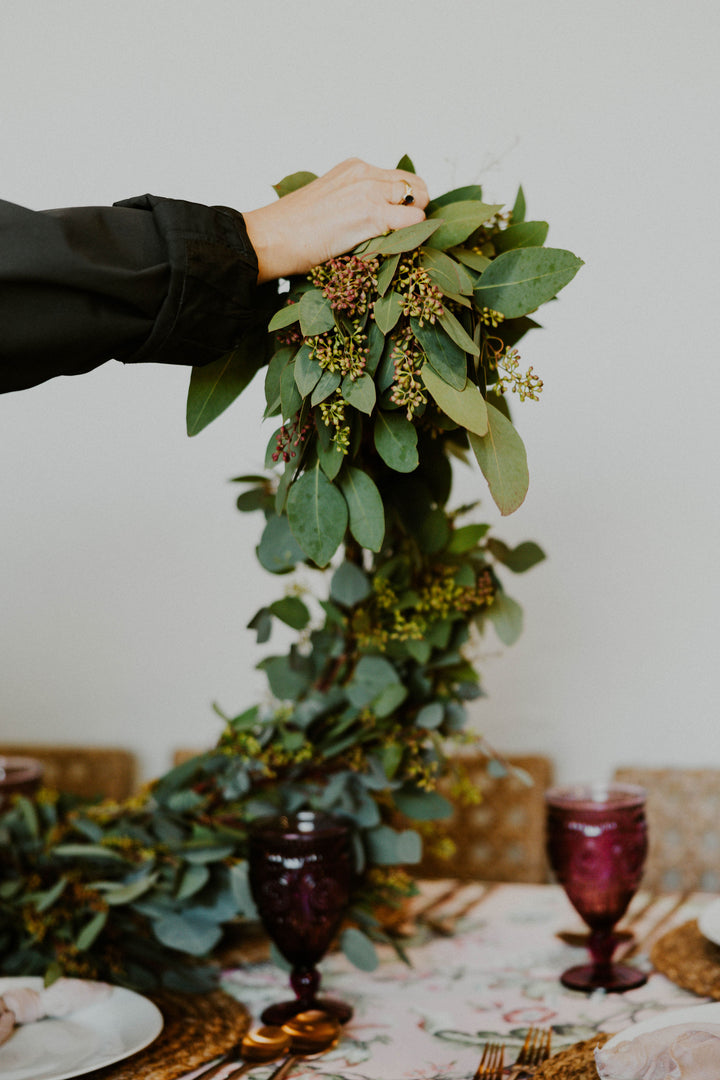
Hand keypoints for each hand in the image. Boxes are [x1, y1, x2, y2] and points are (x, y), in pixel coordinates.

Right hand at [243, 158, 428, 282]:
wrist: (271, 238)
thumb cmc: (292, 230)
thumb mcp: (329, 201)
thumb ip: (354, 201)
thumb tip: (378, 221)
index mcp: (355, 167)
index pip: (399, 178)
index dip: (406, 201)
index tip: (400, 222)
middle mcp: (365, 172)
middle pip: (415, 185)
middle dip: (418, 209)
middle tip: (406, 234)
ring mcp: (369, 191)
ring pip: (418, 201)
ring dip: (415, 223)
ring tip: (399, 243)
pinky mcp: (371, 215)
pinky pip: (413, 221)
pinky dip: (412, 236)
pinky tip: (397, 249)